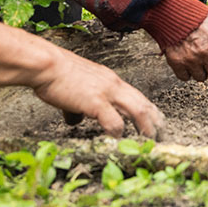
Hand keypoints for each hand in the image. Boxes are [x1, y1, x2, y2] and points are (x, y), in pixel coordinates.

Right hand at [31, 49, 165, 138]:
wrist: (47, 65)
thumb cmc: (57, 74)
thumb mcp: (75, 88)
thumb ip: (79, 105)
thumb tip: (75, 119)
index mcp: (110, 80)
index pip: (136, 95)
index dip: (148, 109)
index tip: (154, 119)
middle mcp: (114, 84)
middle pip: (143, 102)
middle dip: (154, 119)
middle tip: (161, 133)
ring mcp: (107, 93)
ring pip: (137, 110)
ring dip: (146, 127)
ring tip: (150, 140)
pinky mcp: (96, 102)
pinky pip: (114, 121)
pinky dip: (119, 133)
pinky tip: (118, 141)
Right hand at [162, 13, 207, 83]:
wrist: (172, 13)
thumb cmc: (196, 18)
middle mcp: (206, 52)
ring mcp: (191, 58)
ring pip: (201, 78)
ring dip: (201, 71)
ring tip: (197, 59)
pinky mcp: (176, 62)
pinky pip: (185, 77)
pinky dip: (186, 72)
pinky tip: (187, 62)